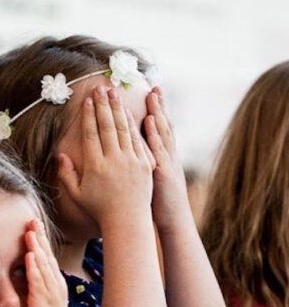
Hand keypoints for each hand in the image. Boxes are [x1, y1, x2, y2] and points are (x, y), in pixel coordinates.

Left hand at [24, 219, 68, 306]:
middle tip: (32, 220)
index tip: (34, 226)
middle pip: (47, 255)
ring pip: (43, 264)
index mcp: (55, 283)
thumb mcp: (42, 299)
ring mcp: (51, 291)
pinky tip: (29, 255)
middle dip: (40, 237)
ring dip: (36, 247)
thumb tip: (26, 271)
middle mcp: (56, 284)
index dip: (41, 240)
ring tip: (29, 231)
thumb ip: (36, 284)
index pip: (47, 256)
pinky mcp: (44, 299)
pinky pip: (38, 279)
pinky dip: (34, 266)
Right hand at [58, 86, 152, 230]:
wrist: (127, 220)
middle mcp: (113, 160)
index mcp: (95, 166)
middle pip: (107, 126)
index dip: (89, 116)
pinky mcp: (144, 163)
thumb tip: (59, 155)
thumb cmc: (99, 209)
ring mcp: (131, 161)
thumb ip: (66, 174)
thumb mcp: (77, 194)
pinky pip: (137, 139)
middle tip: (100, 88)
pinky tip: (128, 112)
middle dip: (103, 105)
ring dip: (118, 109)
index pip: (91, 134)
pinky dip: (132, 124)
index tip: (87, 100)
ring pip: (123, 129)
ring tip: (114, 92)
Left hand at [144, 87, 189, 232]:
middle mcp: (166, 155)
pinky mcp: (161, 171)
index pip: (158, 129)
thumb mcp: (153, 178)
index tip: (150, 93)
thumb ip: (146, 161)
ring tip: (152, 94)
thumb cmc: (157, 202)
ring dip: (157, 112)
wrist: (172, 220)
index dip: (156, 111)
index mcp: (162, 156)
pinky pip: (157, 149)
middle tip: (154, 85)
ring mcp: (165, 161)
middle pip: (162, 125)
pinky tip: (149, 120)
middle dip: (158, 105)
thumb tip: (134, 149)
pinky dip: (154, 134)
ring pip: (162, 132)